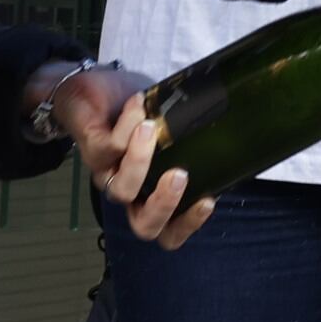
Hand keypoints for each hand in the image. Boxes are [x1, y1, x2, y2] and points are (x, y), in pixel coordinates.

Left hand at [29, 60, 214, 245]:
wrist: (87, 90)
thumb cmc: (136, 112)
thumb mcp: (168, 125)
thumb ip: (190, 138)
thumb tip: (233, 132)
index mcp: (150, 193)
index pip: (169, 231)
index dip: (188, 225)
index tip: (208, 200)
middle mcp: (130, 192)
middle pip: (144, 226)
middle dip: (164, 205)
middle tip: (179, 174)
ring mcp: (108, 174)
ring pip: (122, 191)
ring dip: (140, 160)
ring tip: (152, 128)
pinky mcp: (91, 151)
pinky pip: (109, 148)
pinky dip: (127, 124)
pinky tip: (139, 103)